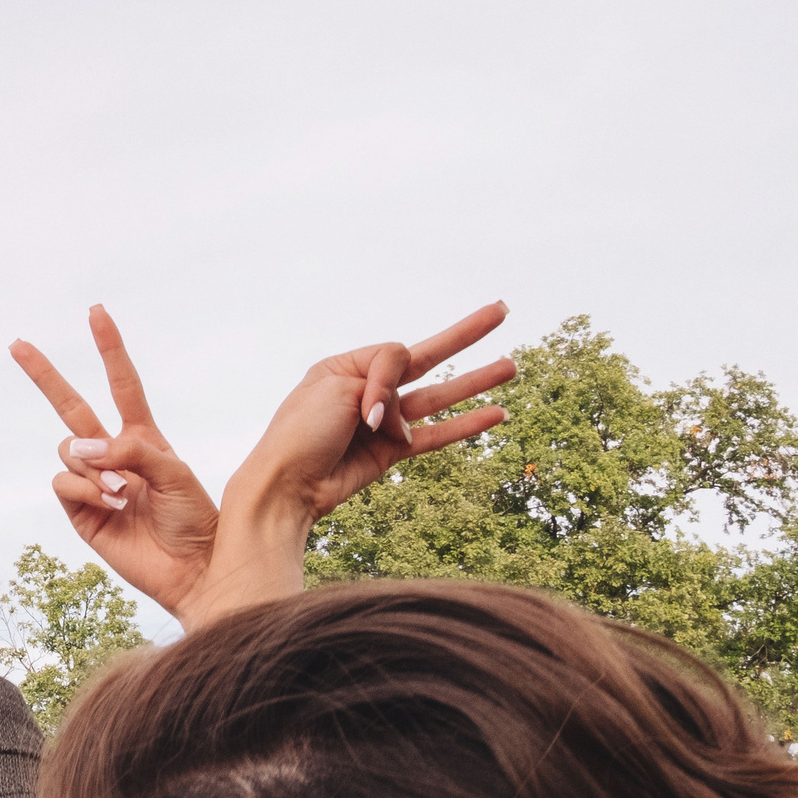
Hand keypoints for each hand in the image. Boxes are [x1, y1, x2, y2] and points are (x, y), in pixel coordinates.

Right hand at [11, 306, 221, 621]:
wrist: (194, 569)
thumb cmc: (196, 519)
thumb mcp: (175, 473)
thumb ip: (131, 451)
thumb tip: (79, 448)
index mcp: (143, 438)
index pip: (122, 383)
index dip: (108, 348)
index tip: (96, 313)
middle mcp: (112, 455)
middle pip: (71, 405)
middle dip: (45, 375)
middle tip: (17, 344)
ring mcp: (93, 483)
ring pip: (67, 451)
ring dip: (92, 467)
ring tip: (124, 493)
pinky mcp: (79, 512)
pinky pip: (63, 484)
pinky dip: (85, 490)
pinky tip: (112, 505)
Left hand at [195, 301, 515, 623]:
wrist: (286, 485)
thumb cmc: (300, 432)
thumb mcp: (336, 388)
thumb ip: (382, 385)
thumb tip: (404, 424)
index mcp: (345, 367)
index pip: (393, 355)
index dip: (388, 381)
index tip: (365, 411)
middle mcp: (366, 390)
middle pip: (427, 358)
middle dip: (464, 336)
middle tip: (500, 311)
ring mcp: (381, 422)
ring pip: (438, 397)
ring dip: (475, 381)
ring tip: (512, 366)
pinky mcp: (390, 453)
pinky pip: (435, 435)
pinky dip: (465, 425)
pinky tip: (497, 414)